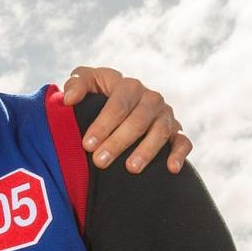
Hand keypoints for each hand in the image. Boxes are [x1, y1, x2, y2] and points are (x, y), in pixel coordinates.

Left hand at [61, 66, 191, 173]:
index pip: (117, 106)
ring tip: (130, 169)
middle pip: (137, 122)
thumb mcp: (88, 81)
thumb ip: (76, 84)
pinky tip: (171, 169)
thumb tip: (68, 99)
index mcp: (129, 86)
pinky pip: (183, 142)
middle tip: (100, 161)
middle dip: (118, 142)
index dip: (102, 125)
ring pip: (160, 132)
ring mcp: (165, 115)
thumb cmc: (99, 93)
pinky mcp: (177, 130)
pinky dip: (179, 154)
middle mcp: (151, 99)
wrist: (122, 103)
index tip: (86, 145)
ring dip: (146, 151)